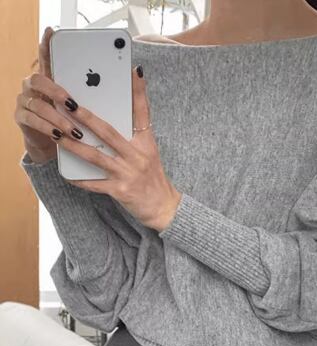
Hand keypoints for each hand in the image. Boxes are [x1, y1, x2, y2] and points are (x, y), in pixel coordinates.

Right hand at [14, 26, 83, 163]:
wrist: (58, 143)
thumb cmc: (75, 120)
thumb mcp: (86, 106)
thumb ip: (95, 92)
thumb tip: (128, 75)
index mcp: (51, 78)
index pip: (47, 57)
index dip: (47, 45)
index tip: (52, 32)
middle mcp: (34, 86)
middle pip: (38, 79)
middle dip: (57, 91)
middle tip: (73, 104)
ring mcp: (26, 101)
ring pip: (39, 105)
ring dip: (58, 118)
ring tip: (75, 130)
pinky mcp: (22, 118)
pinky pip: (33, 121)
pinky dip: (48, 128)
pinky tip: (60, 134)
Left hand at [60, 66, 181, 232]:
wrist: (164, 207)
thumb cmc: (154, 179)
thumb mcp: (149, 154)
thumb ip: (134, 139)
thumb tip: (110, 124)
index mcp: (146, 144)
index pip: (143, 114)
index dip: (139, 93)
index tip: (135, 71)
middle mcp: (138, 156)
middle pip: (109, 132)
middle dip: (86, 117)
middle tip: (68, 103)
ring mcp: (128, 173)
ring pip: (96, 156)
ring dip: (74, 145)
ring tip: (57, 135)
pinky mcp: (120, 190)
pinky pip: (95, 183)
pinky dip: (80, 180)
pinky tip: (67, 174)